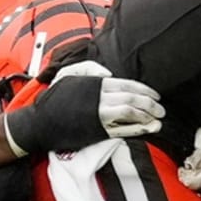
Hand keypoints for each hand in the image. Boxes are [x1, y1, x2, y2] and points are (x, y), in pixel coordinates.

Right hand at [4, 75, 163, 155]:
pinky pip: (123, 129)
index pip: (127, 84)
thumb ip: (89, 69)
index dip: (145, 90)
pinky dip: (139, 129)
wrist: (39, 123)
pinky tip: (149, 129)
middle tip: (161, 110)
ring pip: (131, 112)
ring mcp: (100, 114)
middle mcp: (100, 97)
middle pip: (133, 97)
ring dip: (148, 116)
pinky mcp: (98, 131)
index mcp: (95, 83)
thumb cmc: (53, 99)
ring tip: (158, 120)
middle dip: (151, 104)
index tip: (156, 96)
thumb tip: (108, 74)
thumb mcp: (68, 75)